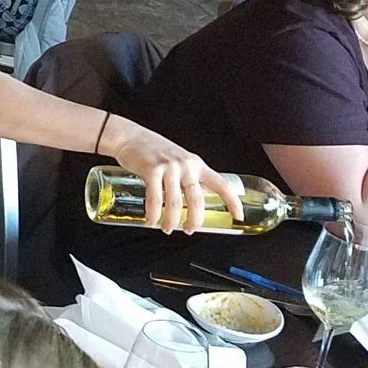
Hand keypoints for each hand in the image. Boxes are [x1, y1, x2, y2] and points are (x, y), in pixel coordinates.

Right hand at [100, 116, 244, 232]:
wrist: (129, 137)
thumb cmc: (152, 150)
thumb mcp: (178, 160)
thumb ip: (186, 177)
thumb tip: (190, 201)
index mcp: (196, 164)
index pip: (221, 185)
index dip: (232, 202)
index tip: (238, 217)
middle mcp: (186, 165)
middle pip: (196, 200)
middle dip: (194, 221)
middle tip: (189, 230)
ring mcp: (169, 167)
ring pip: (174, 202)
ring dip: (170, 221)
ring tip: (166, 229)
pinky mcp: (151, 170)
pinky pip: (154, 198)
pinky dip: (153, 214)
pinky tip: (151, 221)